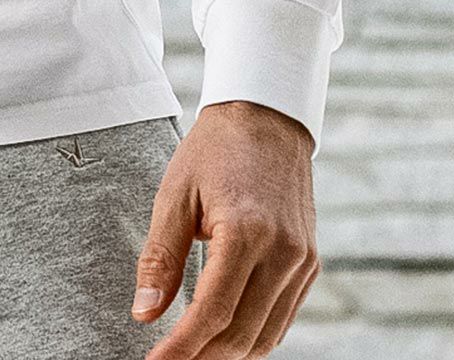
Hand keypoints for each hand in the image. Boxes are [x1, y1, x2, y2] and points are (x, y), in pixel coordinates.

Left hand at [132, 99, 320, 357]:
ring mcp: (302, 261)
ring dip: (228, 353)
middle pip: (241, 332)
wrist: (266, 118)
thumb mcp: (175, 194)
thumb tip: (144, 314)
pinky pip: (282, 317)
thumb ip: (160, 257)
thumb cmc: (214, 150)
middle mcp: (283, 253)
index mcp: (247, 231)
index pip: (212, 311)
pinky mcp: (309, 263)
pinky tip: (224, 336)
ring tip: (192, 354)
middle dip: (203, 357)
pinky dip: (254, 335)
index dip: (182, 347)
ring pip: (266, 334)